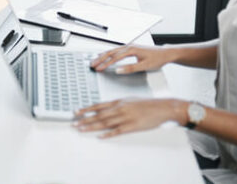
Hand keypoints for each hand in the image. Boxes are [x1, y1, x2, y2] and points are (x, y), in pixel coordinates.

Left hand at [73, 98, 187, 137]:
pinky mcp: (133, 126)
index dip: (86, 109)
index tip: (76, 112)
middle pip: (99, 115)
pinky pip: (118, 131)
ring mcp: (126, 117)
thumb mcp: (130, 100)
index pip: (98, 106)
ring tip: (82, 129)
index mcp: (119, 101)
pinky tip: (100, 137)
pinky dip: (108, 134)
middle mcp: (120, 108)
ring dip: (92, 126)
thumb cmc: (147, 104)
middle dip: (85, 119)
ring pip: (105, 123)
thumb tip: (106, 108)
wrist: (163, 107)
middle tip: (74, 123)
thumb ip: (118, 104)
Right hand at [91, 45, 174, 73]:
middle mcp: (129, 47)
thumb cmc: (158, 59)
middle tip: (92, 64)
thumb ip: (131, 68)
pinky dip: (109, 53)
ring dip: (103, 55)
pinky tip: (105, 55)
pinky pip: (116, 50)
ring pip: (112, 50)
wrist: (166, 53)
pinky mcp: (130, 49)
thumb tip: (118, 70)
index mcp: (131, 50)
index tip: (99, 69)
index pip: (115, 58)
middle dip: (100, 59)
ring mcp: (129, 47)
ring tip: (95, 60)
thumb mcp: (145, 66)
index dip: (106, 64)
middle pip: (111, 52)